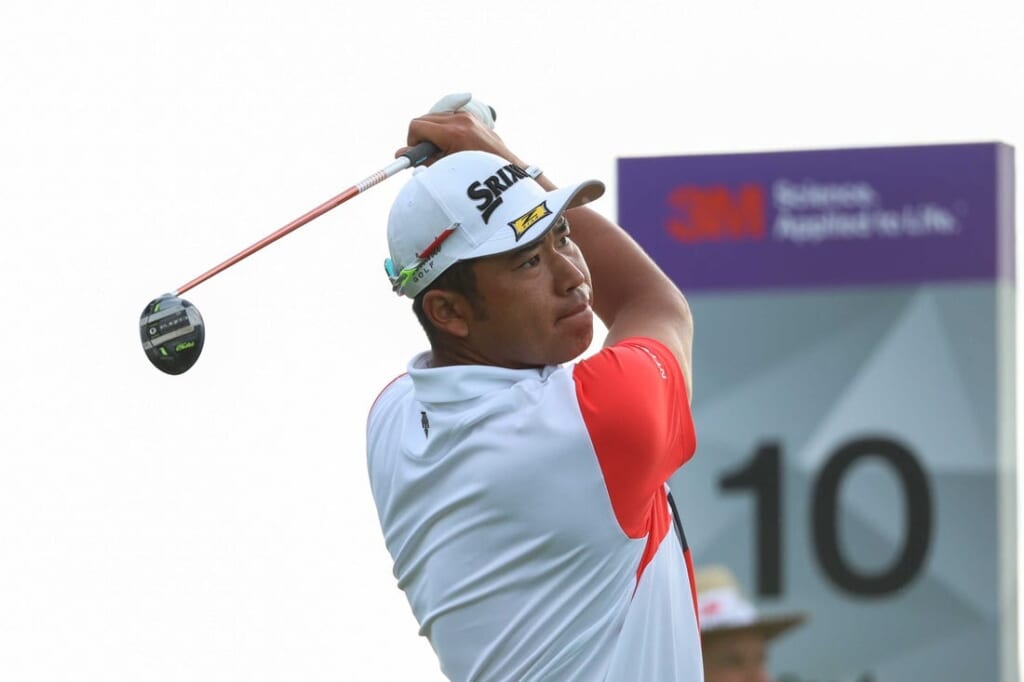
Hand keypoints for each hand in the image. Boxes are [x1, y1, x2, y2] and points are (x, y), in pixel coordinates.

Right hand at [395, 93, 522, 166]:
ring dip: (432, 132)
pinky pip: (447, 117)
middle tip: (429, 155)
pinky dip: (443, 129)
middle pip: (424, 119)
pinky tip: (452, 144)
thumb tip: (400, 154)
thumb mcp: (445, 168)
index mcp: (453, 132)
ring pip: (434, 117)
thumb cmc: (476, 174)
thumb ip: (422, 160)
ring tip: (443, 151)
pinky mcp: (471, 116)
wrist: (505, 169)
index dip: (412, 141)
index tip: (416, 154)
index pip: (417, 125)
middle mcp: (460, 119)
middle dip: (421, 137)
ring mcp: (467, 116)